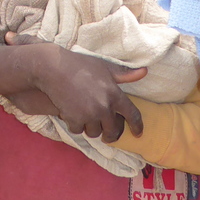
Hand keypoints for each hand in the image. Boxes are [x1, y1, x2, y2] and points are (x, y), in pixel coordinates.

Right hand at [8, 32, 145, 141]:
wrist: (54, 68)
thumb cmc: (80, 65)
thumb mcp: (104, 67)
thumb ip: (124, 74)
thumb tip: (144, 72)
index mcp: (114, 94)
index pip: (132, 115)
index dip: (137, 126)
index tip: (138, 134)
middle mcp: (104, 107)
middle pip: (113, 130)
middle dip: (110, 134)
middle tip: (107, 134)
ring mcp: (89, 114)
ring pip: (94, 132)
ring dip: (91, 127)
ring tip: (86, 117)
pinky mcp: (74, 119)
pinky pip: (78, 130)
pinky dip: (75, 125)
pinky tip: (72, 114)